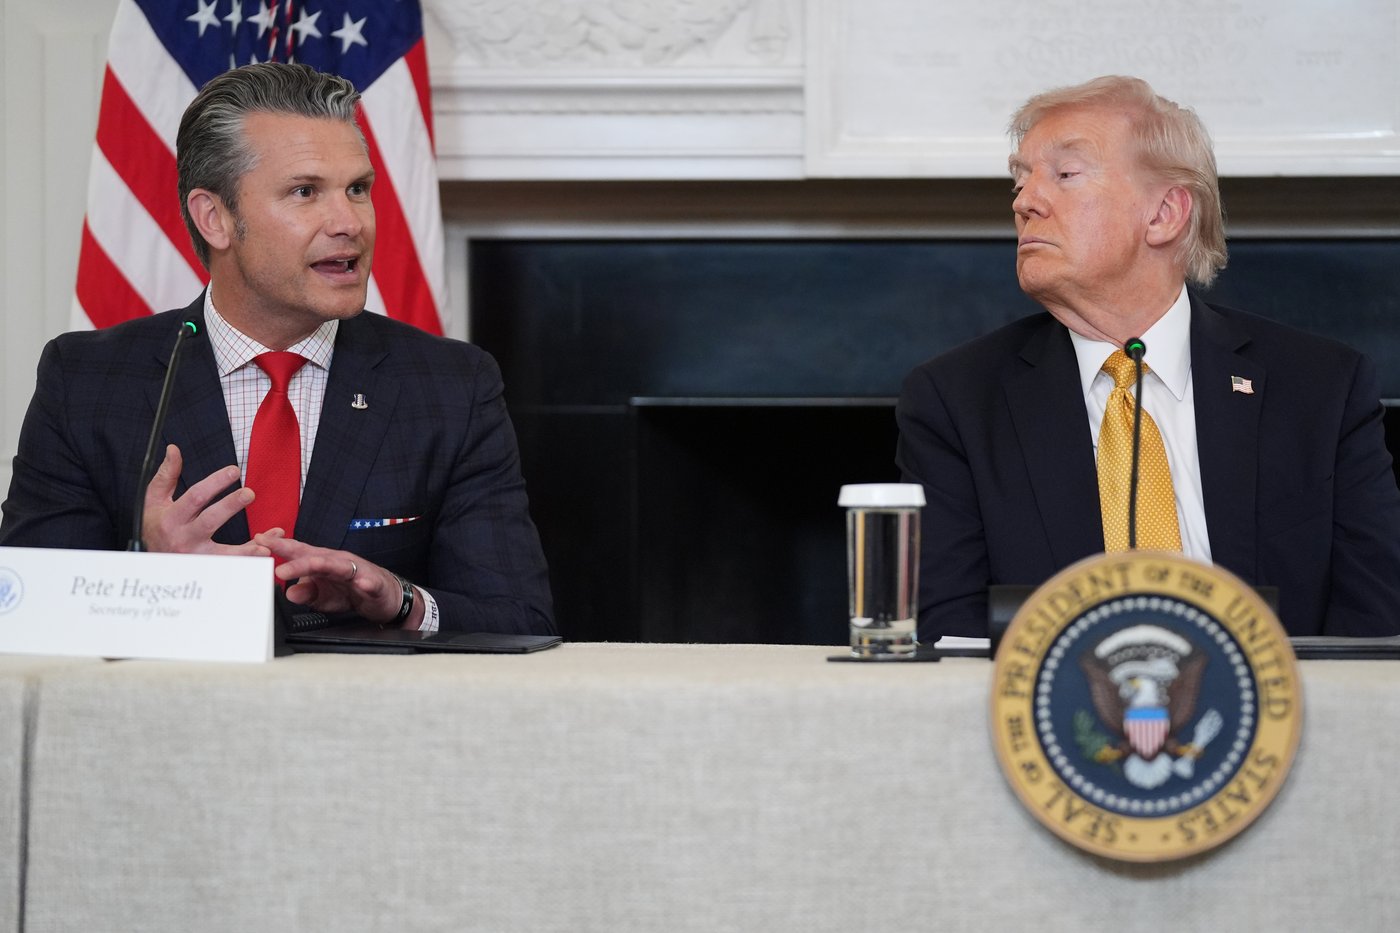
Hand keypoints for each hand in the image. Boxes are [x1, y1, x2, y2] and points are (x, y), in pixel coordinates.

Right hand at [142, 445, 268, 556]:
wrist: (149, 562)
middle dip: (230, 506)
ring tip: (266, 538)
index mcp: (172, 518)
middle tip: (249, 493)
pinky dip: (248, 558)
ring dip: (247, 547)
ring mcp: (195, 556)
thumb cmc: (154, 526)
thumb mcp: (155, 500)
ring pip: (223, 552)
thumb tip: (174, 449)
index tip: (234, 470)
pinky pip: (231, 564)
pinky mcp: (206, 568)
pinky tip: (265, 550)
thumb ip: (167, 475)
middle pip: (209, 521)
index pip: (195, 497)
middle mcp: (183, 537)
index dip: (215, 483)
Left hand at [255, 531, 423, 627]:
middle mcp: (337, 562)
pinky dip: (366, 582)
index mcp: (322, 562)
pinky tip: (361, 584)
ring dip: (320, 565)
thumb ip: (306, 592)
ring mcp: (356, 570)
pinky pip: (369, 582)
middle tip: (274, 563)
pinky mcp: (374, 583)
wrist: (385, 597)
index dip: (279, 546)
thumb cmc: (351, 591)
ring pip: (338, 566)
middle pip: (313, 556)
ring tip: (303, 568)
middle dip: (293, 558)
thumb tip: (289, 592)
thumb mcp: (323, 596)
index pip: (298, 551)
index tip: (258, 540)